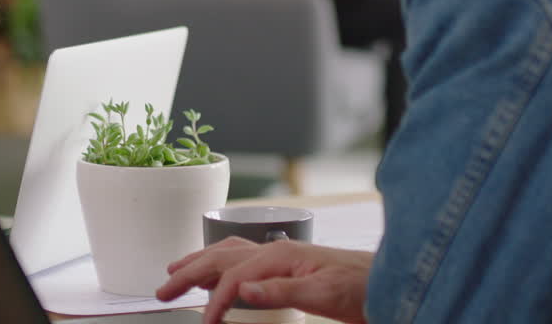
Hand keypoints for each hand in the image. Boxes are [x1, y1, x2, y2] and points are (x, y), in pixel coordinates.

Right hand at [156, 236, 373, 323]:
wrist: (388, 281)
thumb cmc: (362, 287)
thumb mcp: (324, 294)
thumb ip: (282, 290)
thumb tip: (243, 289)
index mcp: (281, 256)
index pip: (234, 276)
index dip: (216, 302)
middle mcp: (276, 250)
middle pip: (222, 257)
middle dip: (189, 272)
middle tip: (162, 290)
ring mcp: (280, 255)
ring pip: (229, 254)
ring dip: (200, 263)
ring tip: (175, 272)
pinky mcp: (286, 265)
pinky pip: (244, 258)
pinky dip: (222, 264)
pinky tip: (218, 271)